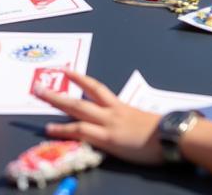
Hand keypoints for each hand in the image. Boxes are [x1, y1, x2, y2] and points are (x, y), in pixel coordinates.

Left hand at [39, 69, 164, 165]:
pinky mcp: (108, 139)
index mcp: (119, 106)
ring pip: (77, 110)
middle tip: (39, 86)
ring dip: (56, 104)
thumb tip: (126, 124)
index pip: (95, 89)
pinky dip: (64, 130)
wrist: (172, 135)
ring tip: (39, 98)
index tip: (66, 71)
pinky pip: (81, 132)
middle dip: (58, 92)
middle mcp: (111, 111)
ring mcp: (108, 124)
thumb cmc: (162, 131)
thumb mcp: (142, 121)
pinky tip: (50, 129)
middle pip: (80, 98)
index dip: (80, 79)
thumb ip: (130, 120)